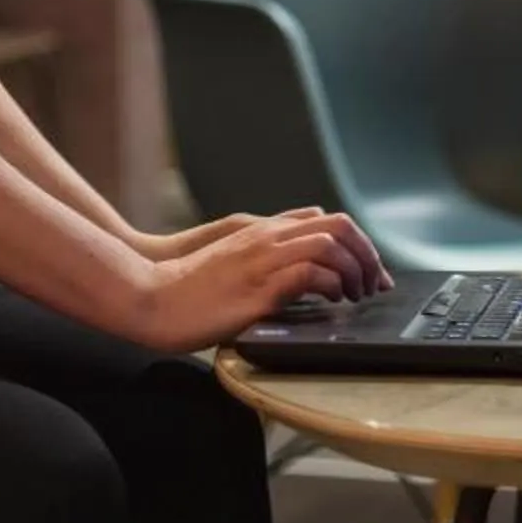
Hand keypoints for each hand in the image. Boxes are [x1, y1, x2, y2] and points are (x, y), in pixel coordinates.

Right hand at [131, 209, 391, 298]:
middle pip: (339, 226)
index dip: (359, 246)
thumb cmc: (186, 286)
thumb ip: (263, 251)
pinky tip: (332, 302)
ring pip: (330, 244)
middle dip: (367, 255)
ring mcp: (263, 260)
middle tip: (373, 286)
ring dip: (354, 271)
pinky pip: (309, 274)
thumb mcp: (230, 259)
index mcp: (263, 231)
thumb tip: (301, 257)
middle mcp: (267, 239)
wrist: (148, 297)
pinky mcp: (258, 289)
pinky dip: (332, 285)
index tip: (371, 275)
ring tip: (355, 297)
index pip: (328, 220)